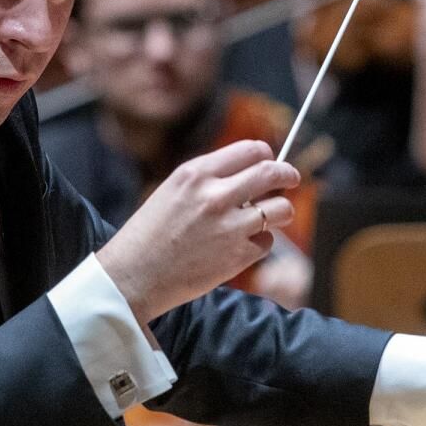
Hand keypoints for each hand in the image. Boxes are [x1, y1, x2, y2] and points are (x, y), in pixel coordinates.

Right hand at [97, 140, 299, 323]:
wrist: (133, 275)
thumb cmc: (150, 234)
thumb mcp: (173, 190)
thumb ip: (209, 178)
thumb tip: (250, 170)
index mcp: (195, 174)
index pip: (251, 150)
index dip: (266, 155)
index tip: (271, 161)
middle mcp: (214, 195)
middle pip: (272, 173)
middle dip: (288, 174)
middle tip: (291, 179)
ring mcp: (229, 227)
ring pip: (280, 209)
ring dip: (281, 212)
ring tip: (271, 217)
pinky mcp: (237, 256)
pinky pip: (266, 242)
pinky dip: (259, 243)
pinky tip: (239, 246)